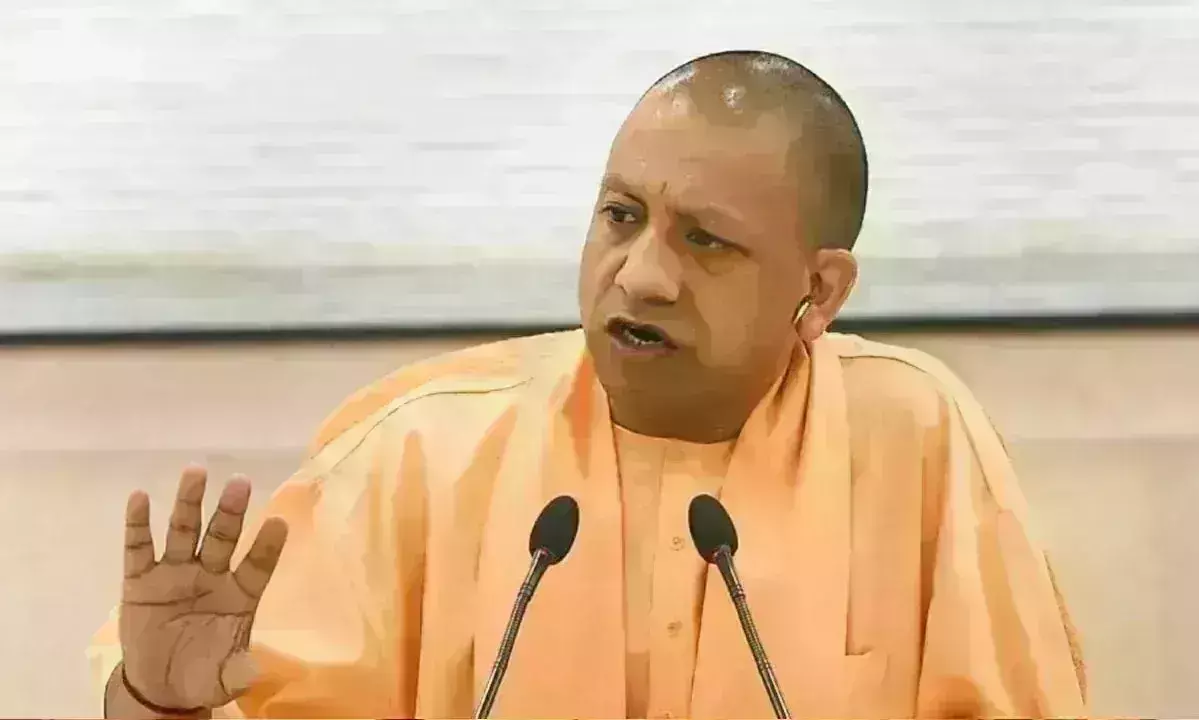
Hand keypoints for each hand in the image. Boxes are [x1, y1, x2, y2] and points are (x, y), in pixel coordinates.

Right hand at [119, 466, 288, 710]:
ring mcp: (175, 573)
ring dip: (188, 503)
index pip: (257, 565)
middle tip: (239, 482)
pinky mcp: (140, 580)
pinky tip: (139, 497)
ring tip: (195, 472)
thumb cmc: (203, 672)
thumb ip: (237, 672)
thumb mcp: (223, 678)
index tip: (280, 522)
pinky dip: (138, 524)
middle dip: (230, 511)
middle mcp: (210, 575)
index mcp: (240, 594)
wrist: (161, 684)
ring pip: (184, 532)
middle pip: (221, 537)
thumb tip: (251, 672)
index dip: (267, 546)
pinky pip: (138, 549)